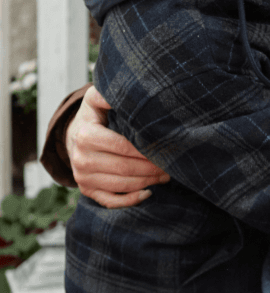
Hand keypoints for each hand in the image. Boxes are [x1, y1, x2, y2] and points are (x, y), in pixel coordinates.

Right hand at [66, 86, 168, 207]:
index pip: (122, 147)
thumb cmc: (94, 116)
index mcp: (86, 136)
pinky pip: (111, 200)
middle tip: (172, 165)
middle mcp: (81, 159)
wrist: (74, 137)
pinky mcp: (87, 190)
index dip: (146, 150)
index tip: (166, 149)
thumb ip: (105, 95)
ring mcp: (83, 177)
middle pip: (124, 168)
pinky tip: (148, 193)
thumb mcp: (95, 100)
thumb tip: (121, 92)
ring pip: (121, 185)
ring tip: (166, 175)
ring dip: (147, 182)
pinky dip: (131, 200)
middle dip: (151, 168)